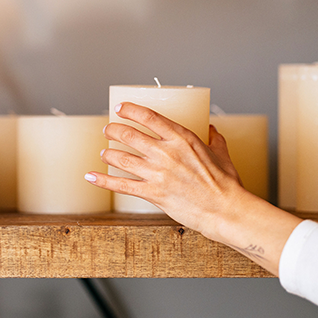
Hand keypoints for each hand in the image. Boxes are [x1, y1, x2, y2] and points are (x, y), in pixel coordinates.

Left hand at [84, 102, 301, 275]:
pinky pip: (121, 185)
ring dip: (109, 153)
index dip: (130, 110)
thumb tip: (212, 129)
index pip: (148, 117)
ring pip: (122, 158)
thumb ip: (214, 138)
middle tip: (108, 129)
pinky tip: (91, 176)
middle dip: (114, 130)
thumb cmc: (226, 183)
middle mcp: (166, 153)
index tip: (120, 108)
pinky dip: (103, 180)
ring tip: (105, 152)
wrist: (225, 209)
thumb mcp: (222, 153)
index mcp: (182, 138)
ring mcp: (157, 173)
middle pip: (129, 135)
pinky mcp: (153, 193)